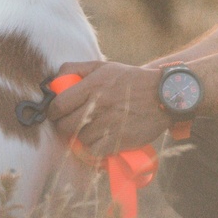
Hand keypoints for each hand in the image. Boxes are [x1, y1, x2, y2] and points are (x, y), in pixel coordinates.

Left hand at [46, 61, 171, 157]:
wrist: (163, 95)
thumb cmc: (130, 80)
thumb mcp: (104, 66)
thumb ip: (76, 68)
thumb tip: (53, 80)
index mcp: (93, 86)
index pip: (59, 104)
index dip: (53, 112)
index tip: (56, 113)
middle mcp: (100, 105)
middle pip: (66, 125)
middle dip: (64, 126)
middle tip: (69, 123)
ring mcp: (110, 124)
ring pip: (80, 139)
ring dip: (81, 136)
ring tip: (89, 130)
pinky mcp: (120, 140)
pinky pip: (94, 151)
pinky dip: (93, 148)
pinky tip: (98, 140)